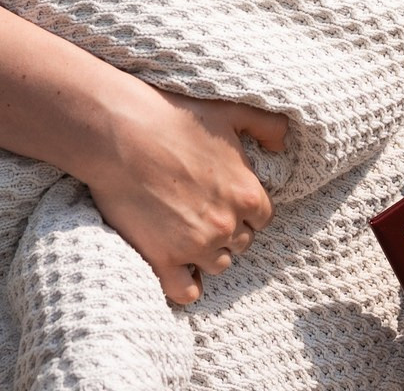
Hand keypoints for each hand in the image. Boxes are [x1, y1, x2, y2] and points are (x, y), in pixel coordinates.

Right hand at [81, 86, 285, 305]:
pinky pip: (186, 292)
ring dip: (208, 253)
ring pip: (218, 265)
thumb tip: (282, 142)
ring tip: (188, 233)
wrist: (121, 132)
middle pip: (241, 243)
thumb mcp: (231, 111)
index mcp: (246, 193)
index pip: (262, 218)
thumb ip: (267, 125)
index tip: (226, 199)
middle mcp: (226, 225)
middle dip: (227, 230)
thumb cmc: (175, 117)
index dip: (244, 209)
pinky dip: (186, 285)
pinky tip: (179, 268)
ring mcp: (195, 246)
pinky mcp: (163, 260)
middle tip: (203, 211)